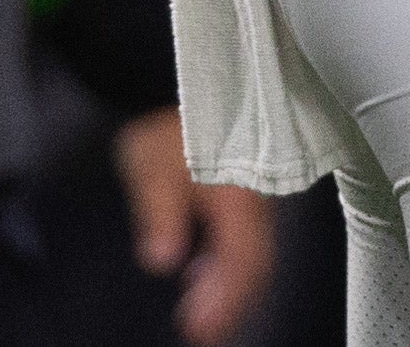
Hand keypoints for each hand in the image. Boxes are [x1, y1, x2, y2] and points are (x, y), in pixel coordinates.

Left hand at [115, 107, 274, 345]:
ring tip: (199, 317)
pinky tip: (199, 275)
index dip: (225, 299)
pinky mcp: (243, 195)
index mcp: (238, 197)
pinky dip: (226, 268)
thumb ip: (161, 211)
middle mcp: (253, 202)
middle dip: (231, 304)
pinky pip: (244, 240)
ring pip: (252, 255)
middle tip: (202, 335)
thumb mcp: (155, 165)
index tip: (201, 330)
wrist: (182, 86)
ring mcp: (252, 199)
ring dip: (229, 290)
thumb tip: (162, 259)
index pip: (243, 259)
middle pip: (255, 265)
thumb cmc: (170, 126)